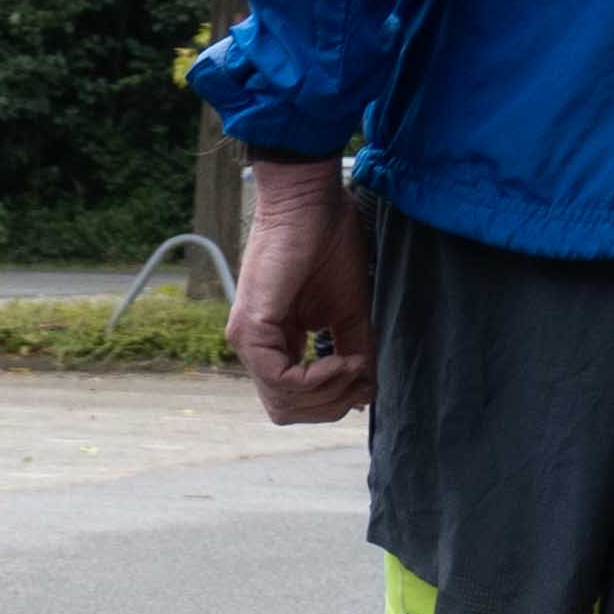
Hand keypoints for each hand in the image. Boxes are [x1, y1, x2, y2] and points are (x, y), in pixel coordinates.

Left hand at [228, 156, 370, 425]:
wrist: (311, 202)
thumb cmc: (330, 244)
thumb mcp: (350, 311)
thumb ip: (355, 351)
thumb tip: (366, 394)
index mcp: (276, 345)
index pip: (295, 401)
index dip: (334, 401)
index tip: (366, 378)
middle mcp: (256, 349)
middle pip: (287, 411)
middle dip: (330, 404)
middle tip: (361, 377)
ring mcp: (248, 341)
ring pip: (282, 402)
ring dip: (327, 392)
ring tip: (354, 365)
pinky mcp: (249, 329)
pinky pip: (279, 379)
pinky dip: (315, 379)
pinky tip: (340, 361)